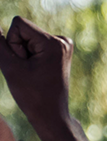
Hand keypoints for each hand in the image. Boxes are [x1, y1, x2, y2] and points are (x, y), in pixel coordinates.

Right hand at [0, 17, 73, 136]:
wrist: (51, 116)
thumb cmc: (32, 96)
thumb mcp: (9, 67)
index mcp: (54, 43)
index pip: (18, 24)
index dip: (13, 44)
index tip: (24, 64)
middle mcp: (63, 41)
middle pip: (23, 31)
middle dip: (19, 50)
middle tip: (30, 72)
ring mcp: (63, 46)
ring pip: (27, 38)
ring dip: (24, 55)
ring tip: (34, 73)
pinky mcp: (60, 52)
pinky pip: (34, 45)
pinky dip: (31, 57)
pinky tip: (38, 72)